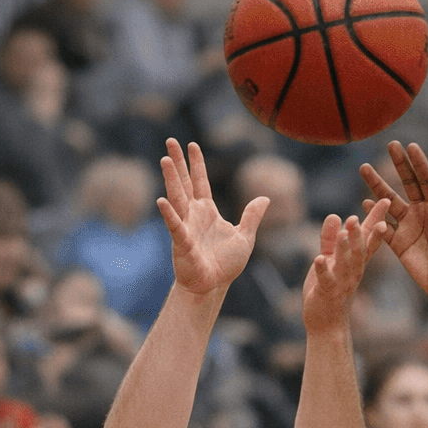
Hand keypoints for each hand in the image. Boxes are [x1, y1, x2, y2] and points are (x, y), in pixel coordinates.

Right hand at [157, 139, 268, 296]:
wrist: (214, 285)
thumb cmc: (225, 264)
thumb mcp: (245, 237)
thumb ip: (252, 216)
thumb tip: (265, 198)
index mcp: (208, 212)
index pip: (200, 182)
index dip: (197, 164)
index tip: (192, 145)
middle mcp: (193, 215)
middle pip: (184, 183)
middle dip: (178, 163)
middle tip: (171, 141)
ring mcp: (185, 226)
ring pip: (177, 198)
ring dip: (171, 180)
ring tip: (165, 160)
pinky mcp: (182, 242)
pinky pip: (175, 226)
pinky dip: (169, 214)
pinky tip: (162, 201)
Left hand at [300, 201, 389, 334]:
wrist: (327, 324)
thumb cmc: (329, 290)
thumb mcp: (331, 260)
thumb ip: (331, 239)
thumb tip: (335, 215)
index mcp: (355, 262)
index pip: (368, 238)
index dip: (376, 220)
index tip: (385, 201)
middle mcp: (353, 271)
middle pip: (360, 249)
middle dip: (360, 233)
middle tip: (359, 215)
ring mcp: (342, 283)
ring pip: (346, 264)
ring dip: (345, 248)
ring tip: (345, 233)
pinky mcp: (327, 293)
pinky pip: (326, 280)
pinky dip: (323, 270)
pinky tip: (318, 258)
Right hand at [359, 141, 427, 298]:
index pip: (427, 181)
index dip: (419, 164)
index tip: (411, 146)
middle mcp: (423, 212)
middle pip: (408, 184)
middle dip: (400, 165)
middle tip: (391, 143)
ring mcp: (409, 226)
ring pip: (390, 202)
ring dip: (377, 186)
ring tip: (365, 169)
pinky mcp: (398, 243)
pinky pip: (383, 226)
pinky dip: (373, 216)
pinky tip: (363, 204)